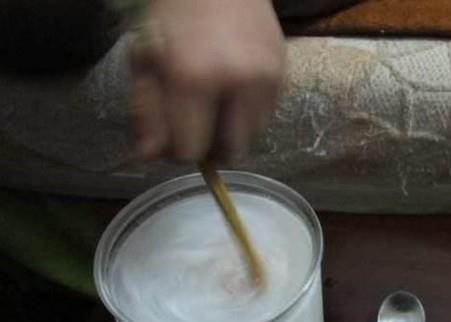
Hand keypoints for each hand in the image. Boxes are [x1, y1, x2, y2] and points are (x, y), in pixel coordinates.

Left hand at [129, 0, 284, 162]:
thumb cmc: (174, 12)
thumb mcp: (145, 58)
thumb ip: (146, 111)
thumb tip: (149, 158)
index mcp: (195, 77)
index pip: (192, 150)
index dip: (179, 150)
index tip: (174, 135)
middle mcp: (239, 83)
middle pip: (232, 152)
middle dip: (212, 148)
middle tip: (198, 126)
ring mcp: (268, 80)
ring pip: (252, 137)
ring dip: (232, 131)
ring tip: (216, 102)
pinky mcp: (284, 76)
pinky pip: (266, 117)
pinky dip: (248, 114)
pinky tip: (233, 88)